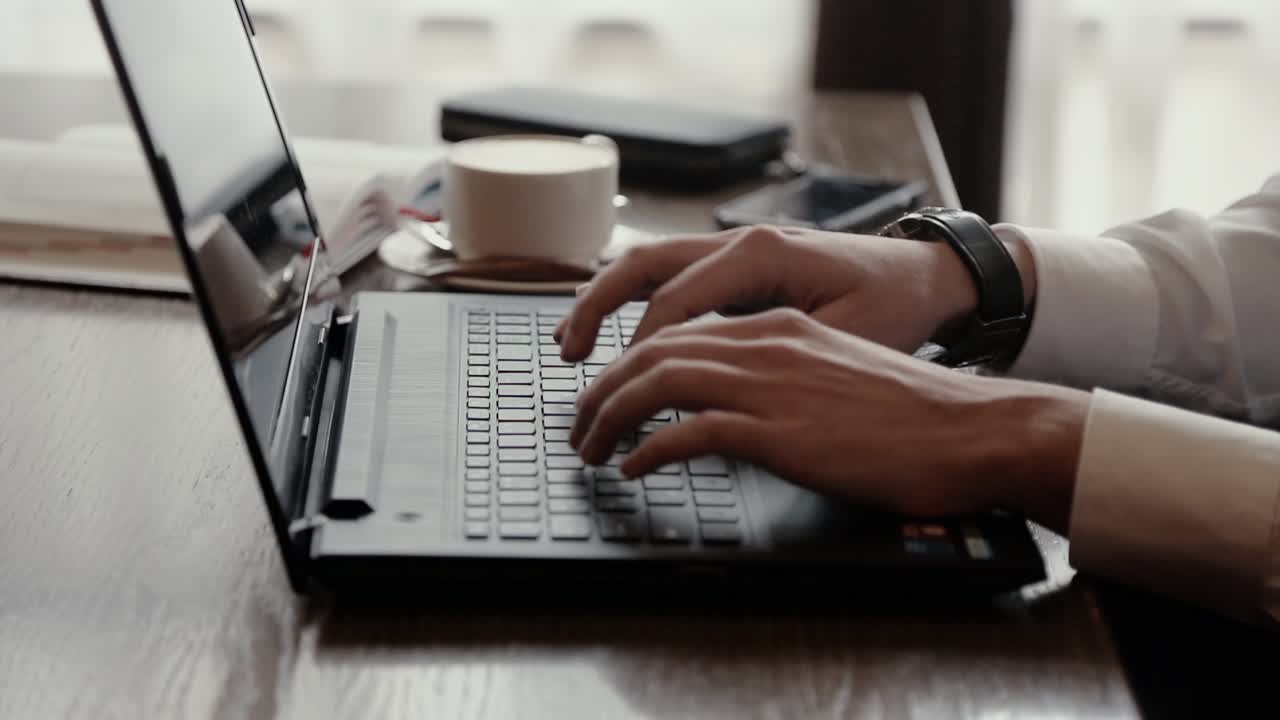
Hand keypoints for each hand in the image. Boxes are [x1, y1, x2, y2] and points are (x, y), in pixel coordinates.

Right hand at [556, 224, 983, 360]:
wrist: (925, 277)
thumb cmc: (893, 306)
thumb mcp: (840, 335)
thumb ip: (773, 354)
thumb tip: (708, 384)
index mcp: (761, 254)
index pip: (675, 300)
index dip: (642, 350)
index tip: (624, 391)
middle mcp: (738, 242)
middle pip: (643, 266)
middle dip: (597, 310)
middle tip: (569, 356)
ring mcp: (733, 249)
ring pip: (647, 265)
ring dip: (604, 302)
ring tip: (572, 344)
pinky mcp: (735, 266)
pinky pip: (668, 276)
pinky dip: (632, 302)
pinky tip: (614, 333)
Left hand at [570, 308, 1087, 530]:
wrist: (974, 429)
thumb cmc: (915, 415)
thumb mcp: (836, 379)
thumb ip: (782, 382)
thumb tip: (737, 412)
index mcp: (780, 327)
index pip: (680, 330)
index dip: (629, 362)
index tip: (605, 392)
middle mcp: (768, 342)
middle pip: (655, 350)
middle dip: (602, 388)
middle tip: (578, 425)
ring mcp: (773, 383)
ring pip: (660, 381)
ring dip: (611, 416)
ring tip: (589, 448)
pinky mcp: (782, 429)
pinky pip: (691, 430)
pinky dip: (651, 447)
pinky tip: (634, 467)